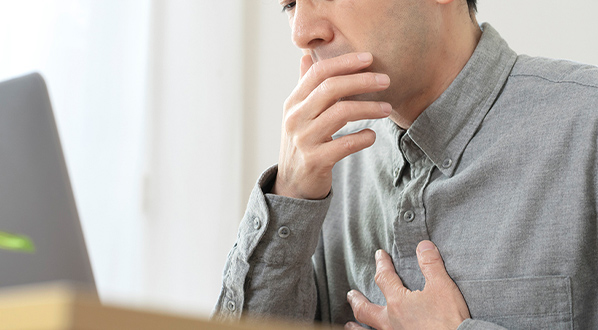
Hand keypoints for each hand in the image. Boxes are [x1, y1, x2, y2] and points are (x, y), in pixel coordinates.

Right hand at [271, 52, 391, 199]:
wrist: (292, 185)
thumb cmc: (301, 144)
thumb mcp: (298, 115)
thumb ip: (304, 87)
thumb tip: (306, 57)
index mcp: (293, 103)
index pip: (318, 72)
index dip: (344, 62)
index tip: (369, 58)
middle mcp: (296, 118)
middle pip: (330, 88)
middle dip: (361, 80)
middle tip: (385, 80)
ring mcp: (304, 140)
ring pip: (341, 113)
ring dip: (369, 107)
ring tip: (387, 108)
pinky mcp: (315, 161)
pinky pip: (345, 144)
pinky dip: (362, 138)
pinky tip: (372, 135)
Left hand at [346, 241, 469, 329]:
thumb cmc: (450, 320)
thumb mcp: (443, 287)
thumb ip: (431, 265)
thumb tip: (423, 245)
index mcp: (398, 303)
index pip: (384, 278)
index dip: (381, 264)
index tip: (379, 255)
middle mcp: (390, 322)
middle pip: (365, 309)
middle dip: (357, 299)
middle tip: (350, 294)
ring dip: (356, 326)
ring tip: (348, 324)